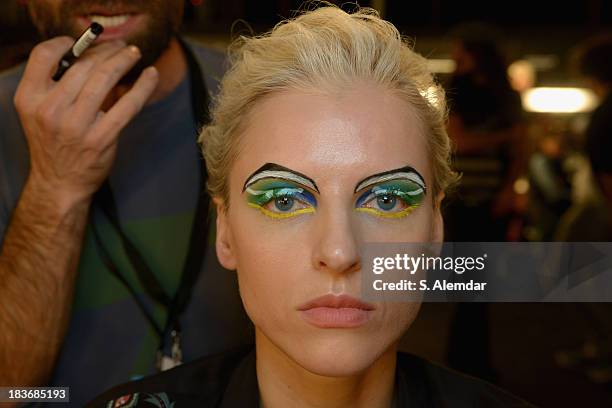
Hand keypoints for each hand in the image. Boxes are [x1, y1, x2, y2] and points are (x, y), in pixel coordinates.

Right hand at [13, 37, 158, 207]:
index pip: (43, 55)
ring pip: (105, 79)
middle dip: (105, 50)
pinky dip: (143, 86)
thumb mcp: (39, 112)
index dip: (65, 43)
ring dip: (124, 60)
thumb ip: (54, 85)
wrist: (60, 183)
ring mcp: (76, 125)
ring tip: (134, 53)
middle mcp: (50, 110)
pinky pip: (128, 105)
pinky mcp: (101, 138)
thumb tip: (89, 54)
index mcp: (29, 98)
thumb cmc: (54, 142)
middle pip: (82, 65)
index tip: (82, 41)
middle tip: (119, 46)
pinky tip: (151, 75)